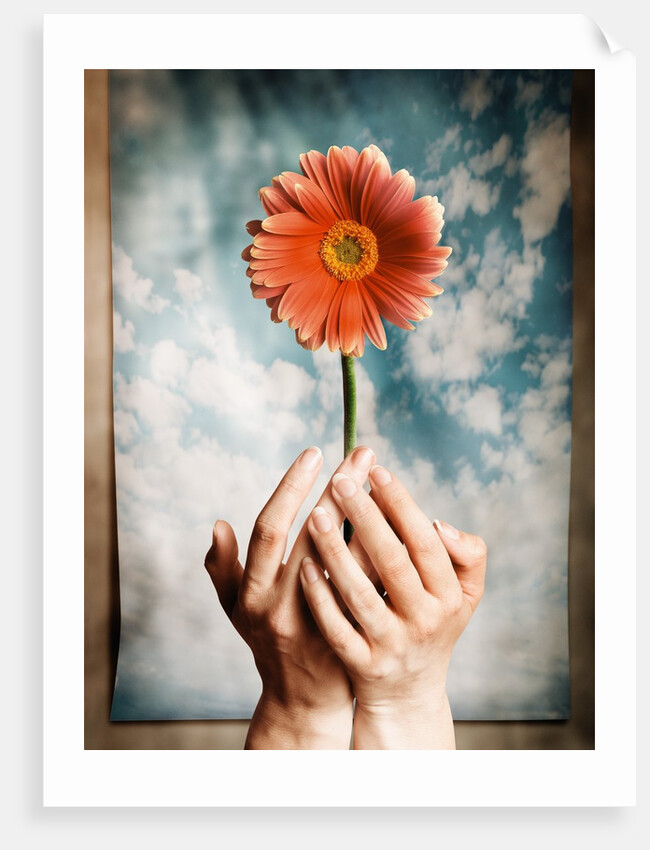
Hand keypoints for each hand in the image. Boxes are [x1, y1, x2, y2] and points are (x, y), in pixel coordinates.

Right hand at [204, 444, 376, 748]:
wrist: (303, 699)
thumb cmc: (266, 642)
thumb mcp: (235, 609)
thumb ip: (223, 568)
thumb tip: (218, 524)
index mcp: (253, 593)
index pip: (271, 528)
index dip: (291, 488)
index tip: (314, 452)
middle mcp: (284, 606)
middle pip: (316, 536)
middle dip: (339, 489)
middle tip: (361, 453)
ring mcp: (321, 622)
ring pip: (350, 560)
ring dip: (369, 514)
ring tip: (383, 478)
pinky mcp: (354, 632)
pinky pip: (372, 585)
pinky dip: (383, 551)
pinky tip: (399, 521)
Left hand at [299, 463, 486, 748]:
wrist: (410, 694)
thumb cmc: (434, 625)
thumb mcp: (464, 594)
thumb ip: (466, 554)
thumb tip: (439, 523)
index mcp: (449, 596)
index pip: (425, 542)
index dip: (401, 505)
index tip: (376, 470)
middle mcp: (423, 620)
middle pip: (392, 562)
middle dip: (365, 517)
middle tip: (340, 478)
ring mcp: (391, 644)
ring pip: (360, 593)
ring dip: (337, 551)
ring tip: (315, 513)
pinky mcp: (362, 664)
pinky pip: (337, 629)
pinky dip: (321, 598)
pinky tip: (304, 566)